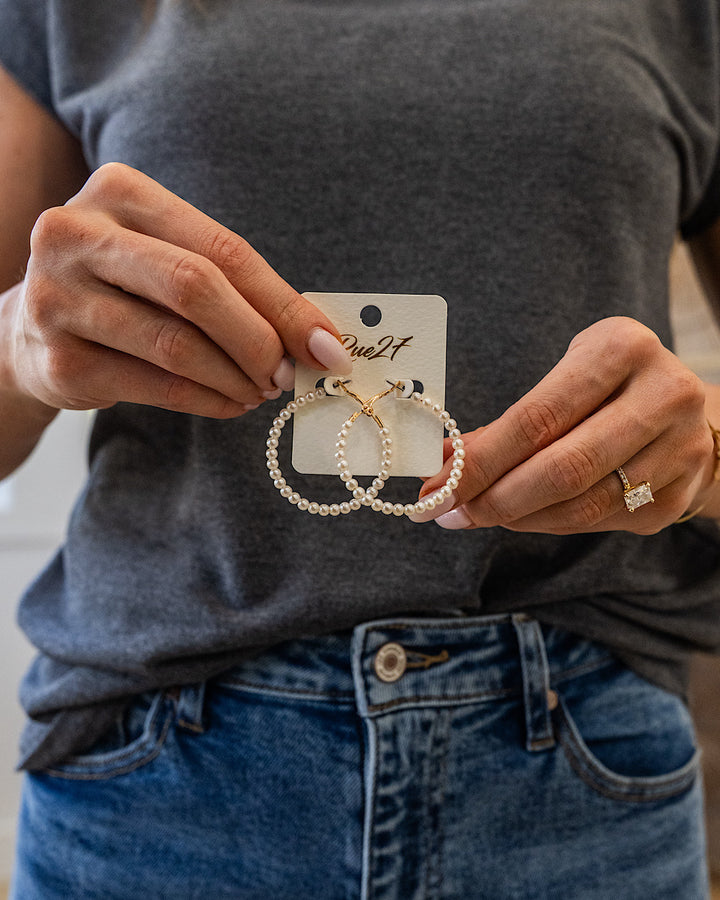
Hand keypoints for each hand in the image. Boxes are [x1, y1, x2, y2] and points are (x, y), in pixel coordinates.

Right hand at [3, 162, 350, 417]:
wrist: (29, 327)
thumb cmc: (123, 287)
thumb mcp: (168, 260)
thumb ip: (234, 286)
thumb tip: (317, 340)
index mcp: (120, 191)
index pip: (224, 250)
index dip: (284, 303)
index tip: (328, 346)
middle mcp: (77, 234)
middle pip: (197, 288)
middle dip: (259, 340)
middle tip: (287, 373)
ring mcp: (58, 297)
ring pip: (176, 344)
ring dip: (236, 377)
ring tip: (262, 390)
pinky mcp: (59, 358)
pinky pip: (156, 386)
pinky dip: (208, 401)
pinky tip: (231, 403)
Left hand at [413, 317, 713, 533]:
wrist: (686, 409)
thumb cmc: (606, 386)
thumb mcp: (565, 375)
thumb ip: (512, 420)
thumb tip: (445, 463)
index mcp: (622, 349)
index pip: (538, 418)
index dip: (482, 459)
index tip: (436, 484)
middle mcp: (662, 396)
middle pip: (562, 469)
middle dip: (494, 498)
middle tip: (449, 511)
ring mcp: (679, 450)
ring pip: (581, 505)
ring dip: (517, 518)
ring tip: (477, 514)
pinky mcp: (680, 494)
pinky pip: (600, 522)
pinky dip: (549, 524)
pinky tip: (522, 516)